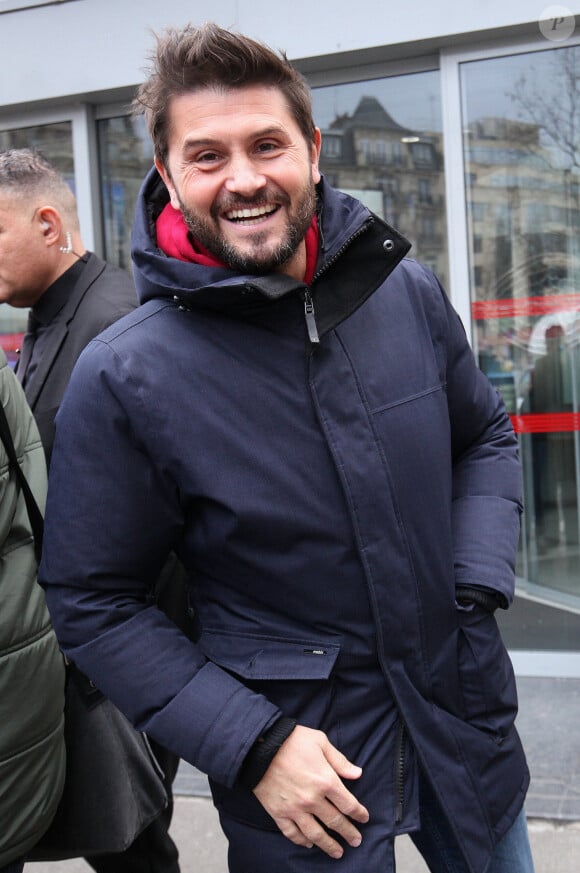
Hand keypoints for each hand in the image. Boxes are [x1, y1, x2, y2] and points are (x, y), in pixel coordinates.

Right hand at [253, 724, 368, 858]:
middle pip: (335, 822)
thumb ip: (340, 761)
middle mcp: (312, 799)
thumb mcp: (320, 742)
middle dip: (348, 833)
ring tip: (338, 852)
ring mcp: (295, 809)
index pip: (348, 804)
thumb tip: (358, 773)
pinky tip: (309, 844)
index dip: (359, 813)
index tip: (364, 819)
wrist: (259, 746)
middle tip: (356, 841)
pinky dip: (302, 841)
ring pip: (315, 834)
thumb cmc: (292, 740)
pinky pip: (292, 833)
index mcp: (326, 781)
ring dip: (328, 845)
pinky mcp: (278, 813)